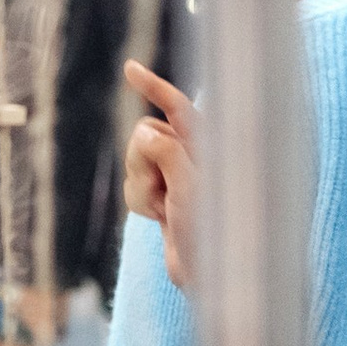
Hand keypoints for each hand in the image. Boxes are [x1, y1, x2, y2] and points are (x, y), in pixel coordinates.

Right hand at [123, 60, 197, 284]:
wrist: (213, 276)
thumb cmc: (217, 232)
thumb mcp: (190, 187)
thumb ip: (167, 152)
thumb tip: (143, 133)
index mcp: (211, 144)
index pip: (179, 107)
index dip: (154, 87)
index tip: (128, 69)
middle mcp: (193, 153)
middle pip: (145, 133)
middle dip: (142, 161)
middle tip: (160, 191)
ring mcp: (176, 173)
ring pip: (135, 159)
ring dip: (142, 187)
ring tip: (164, 211)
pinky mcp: (163, 193)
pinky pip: (133, 183)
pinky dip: (139, 201)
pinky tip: (159, 218)